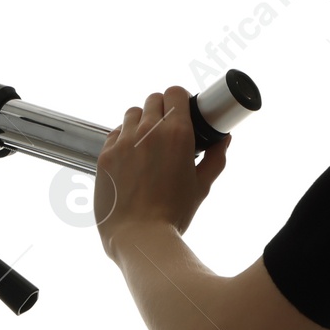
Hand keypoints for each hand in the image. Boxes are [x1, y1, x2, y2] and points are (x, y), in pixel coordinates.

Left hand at [94, 87, 229, 259]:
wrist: (139, 237)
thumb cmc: (173, 215)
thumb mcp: (202, 186)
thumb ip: (216, 158)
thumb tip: (224, 140)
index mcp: (177, 134)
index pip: (174, 93)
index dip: (179, 98)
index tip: (182, 109)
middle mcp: (148, 131)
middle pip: (153, 99)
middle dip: (162, 109)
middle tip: (167, 128)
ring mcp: (123, 142)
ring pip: (132, 113)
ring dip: (141, 121)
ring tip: (147, 142)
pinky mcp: (105, 155)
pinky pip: (114, 134)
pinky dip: (123, 139)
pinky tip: (131, 157)